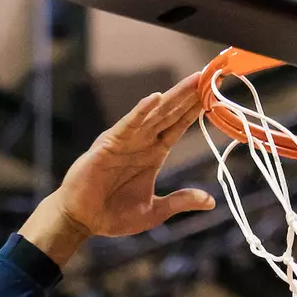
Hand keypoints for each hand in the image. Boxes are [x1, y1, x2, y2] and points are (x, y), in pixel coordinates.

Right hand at [22, 71, 214, 263]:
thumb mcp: (155, 211)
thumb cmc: (114, 215)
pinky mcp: (108, 145)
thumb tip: (210, 202)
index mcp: (153, 154)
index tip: (214, 94)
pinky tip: (156, 98)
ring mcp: (125, 141)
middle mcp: (141, 142)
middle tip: (210, 76)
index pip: (178, 126)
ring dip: (173, 96)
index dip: (195, 110)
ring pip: (154, 113)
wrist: (82, 221)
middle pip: (170, 113)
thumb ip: (180, 202)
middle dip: (189, 95)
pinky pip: (128, 125)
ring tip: (193, 80)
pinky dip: (141, 111)